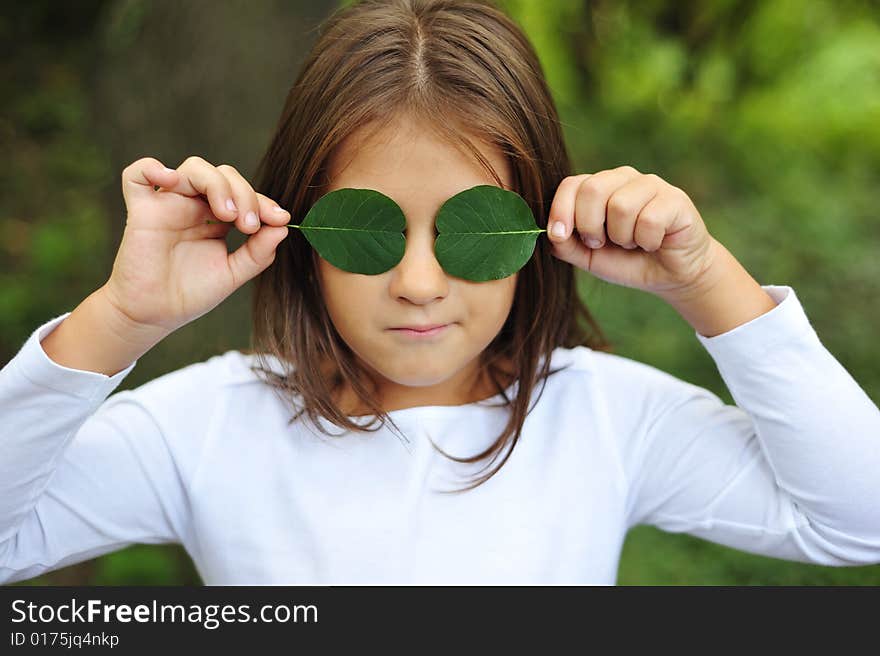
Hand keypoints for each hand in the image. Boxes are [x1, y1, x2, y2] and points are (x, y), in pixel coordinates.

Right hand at [103, 156, 290, 334]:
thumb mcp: (233, 274)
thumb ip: (258, 252)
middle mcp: (194, 206)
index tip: (280, 219)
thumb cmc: (191, 294)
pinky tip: (171, 180)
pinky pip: (136, 175)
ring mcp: (168, 205)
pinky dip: (151, 168)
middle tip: (249, 225)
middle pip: (223, 175)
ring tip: (227, 215)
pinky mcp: (141, 211)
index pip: (243, 194)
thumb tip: (283, 228)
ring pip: (193, 168)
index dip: (264, 202)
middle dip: (244, 194)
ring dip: (217, 184)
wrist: (155, 316)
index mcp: (216, 218)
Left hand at [546, 165, 718, 296]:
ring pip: (621, 205)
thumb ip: (565, 245)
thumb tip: (550, 233)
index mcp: (598, 187)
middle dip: (590, 226)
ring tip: (632, 243)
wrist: (670, 275)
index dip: (560, 210)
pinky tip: (654, 243)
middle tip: (602, 243)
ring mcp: (650, 184)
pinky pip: (649, 219)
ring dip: (623, 237)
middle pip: (593, 190)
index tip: (560, 235)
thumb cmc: (627, 261)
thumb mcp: (588, 257)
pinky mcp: (675, 198)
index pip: (571, 184)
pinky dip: (647, 241)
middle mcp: (623, 178)